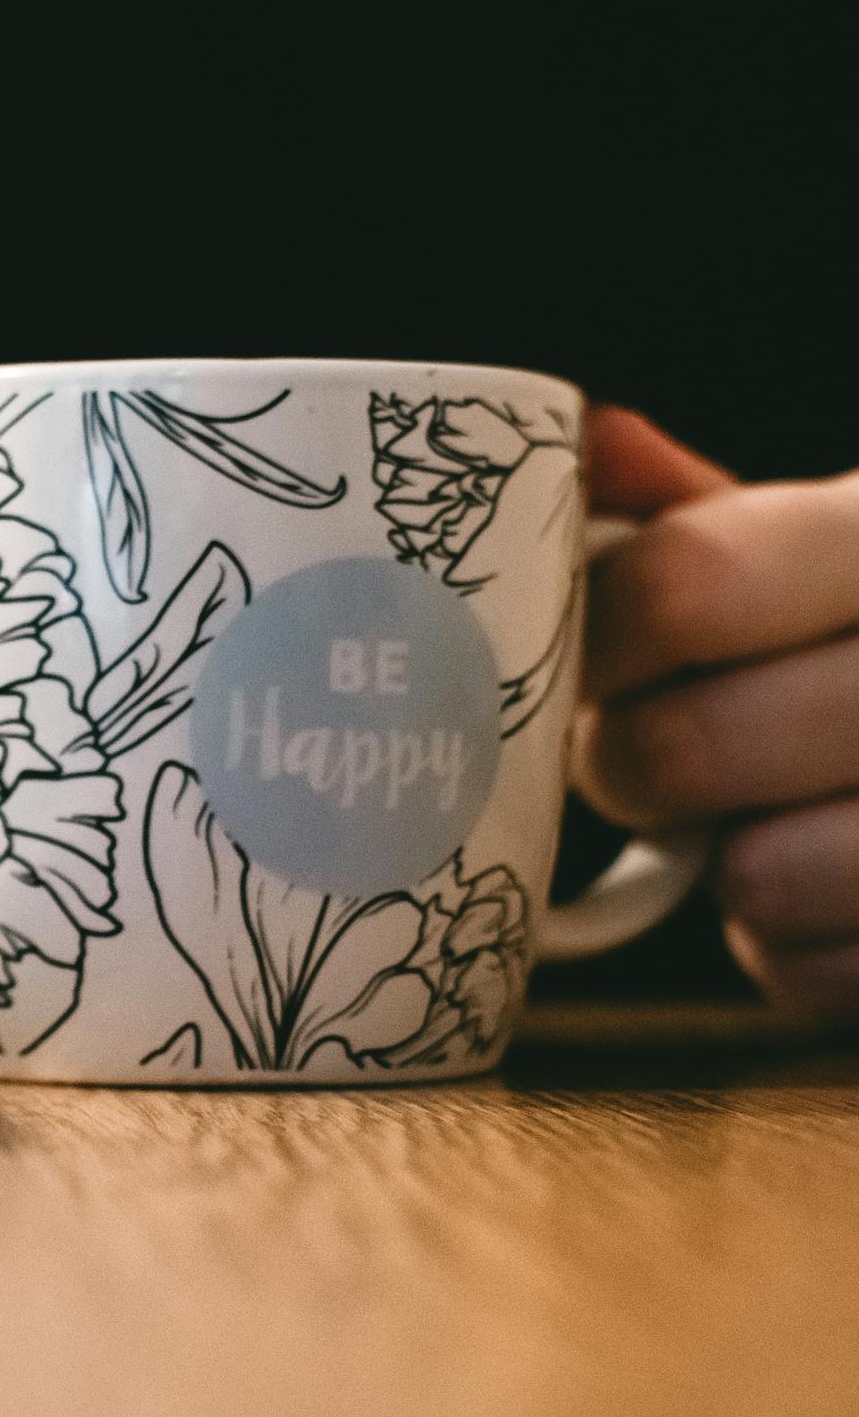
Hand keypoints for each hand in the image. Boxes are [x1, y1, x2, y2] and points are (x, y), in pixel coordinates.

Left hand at [575, 406, 858, 1017]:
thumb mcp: (835, 547)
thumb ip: (709, 513)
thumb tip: (583, 442)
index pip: (683, 585)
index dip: (599, 640)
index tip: (592, 663)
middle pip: (682, 750)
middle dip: (632, 765)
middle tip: (652, 755)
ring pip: (756, 880)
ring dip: (726, 865)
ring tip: (759, 818)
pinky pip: (805, 973)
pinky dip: (791, 948)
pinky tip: (829, 893)